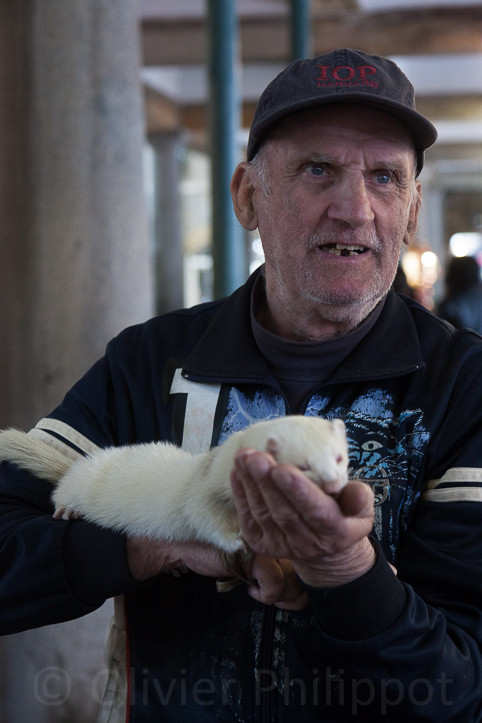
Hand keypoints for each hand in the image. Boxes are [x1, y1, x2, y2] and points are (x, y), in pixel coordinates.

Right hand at [126, 536, 307, 608]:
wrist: (187, 541)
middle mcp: (277, 530)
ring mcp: (268, 540)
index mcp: (278, 528)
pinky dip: (266, 595)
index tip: (293, 594)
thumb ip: (275, 559)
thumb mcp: (253, 551)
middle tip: (281, 600)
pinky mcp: (256, 553)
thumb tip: (300, 589)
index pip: (306, 556)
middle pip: (304, 570)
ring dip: (281, 596)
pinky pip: (275, 584)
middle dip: (295, 594)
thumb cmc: (219, 547)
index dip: (303, 580)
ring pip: (293, 579)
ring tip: (263, 594)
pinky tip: (251, 591)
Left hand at [230, 448, 375, 587]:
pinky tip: (237, 471)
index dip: (298, 491)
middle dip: (267, 483)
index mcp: (333, 532)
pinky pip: (248, 518)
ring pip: (262, 513)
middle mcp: (305, 542)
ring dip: (250, 484)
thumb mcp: (362, 512)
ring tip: (244, 457)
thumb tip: (353, 488)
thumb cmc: (344, 520)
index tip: (283, 469)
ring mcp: (280, 544)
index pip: (315, 511)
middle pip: (283, 512)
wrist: (326, 553)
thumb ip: (360, 498)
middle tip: (256, 457)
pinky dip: (240, 493)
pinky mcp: (261, 543)